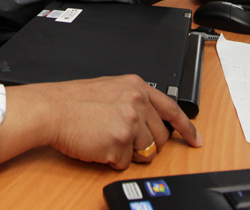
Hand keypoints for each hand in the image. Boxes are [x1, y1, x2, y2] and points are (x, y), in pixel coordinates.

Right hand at [0, 75, 201, 169]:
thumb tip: (151, 121)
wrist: (53, 109)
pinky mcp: (120, 142)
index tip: (196, 140)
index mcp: (136, 86)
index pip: (171, 109)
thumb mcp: (110, 88)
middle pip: (161, 137)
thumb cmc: (74, 100)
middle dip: (146, 143)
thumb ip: (134, 99)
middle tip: (122, 137)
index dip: (187, 128)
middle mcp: (137, 101)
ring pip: (146, 152)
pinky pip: (126, 163)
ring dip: (129, 152)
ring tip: (106, 137)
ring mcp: (130, 122)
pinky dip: (113, 159)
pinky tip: (99, 144)